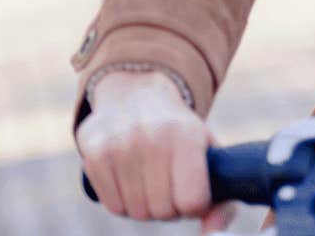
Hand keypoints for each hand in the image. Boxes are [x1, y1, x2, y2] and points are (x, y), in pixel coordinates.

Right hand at [75, 69, 218, 228]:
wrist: (137, 93)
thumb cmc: (181, 134)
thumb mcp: (208, 153)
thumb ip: (220, 198)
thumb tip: (213, 233)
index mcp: (188, 136)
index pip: (192, 201)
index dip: (193, 205)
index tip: (192, 192)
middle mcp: (153, 137)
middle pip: (163, 211)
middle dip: (170, 208)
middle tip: (170, 187)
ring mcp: (120, 144)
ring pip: (137, 213)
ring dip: (146, 206)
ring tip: (151, 182)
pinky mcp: (94, 153)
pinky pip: (114, 206)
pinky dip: (124, 202)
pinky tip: (131, 180)